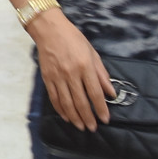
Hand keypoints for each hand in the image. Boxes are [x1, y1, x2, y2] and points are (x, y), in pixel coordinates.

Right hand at [30, 10, 114, 130]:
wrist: (49, 30)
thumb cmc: (73, 39)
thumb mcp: (93, 53)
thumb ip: (101, 74)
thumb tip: (110, 92)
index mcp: (85, 67)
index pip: (95, 93)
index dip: (101, 108)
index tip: (105, 119)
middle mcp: (71, 74)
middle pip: (80, 101)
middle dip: (88, 117)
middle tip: (92, 128)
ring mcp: (57, 77)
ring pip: (66, 102)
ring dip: (74, 117)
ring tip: (81, 126)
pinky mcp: (47, 78)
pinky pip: (54, 97)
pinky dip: (60, 109)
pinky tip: (65, 116)